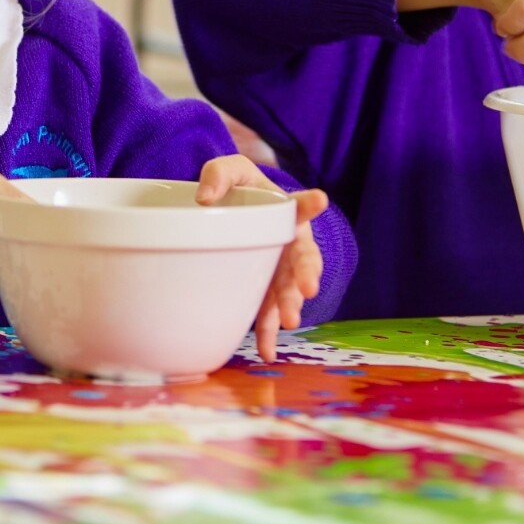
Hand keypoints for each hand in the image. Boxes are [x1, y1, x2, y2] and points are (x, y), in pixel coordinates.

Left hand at [196, 155, 328, 362]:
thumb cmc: (240, 190)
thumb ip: (219, 175)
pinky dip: (268, 334)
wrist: (233, 214)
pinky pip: (267, 315)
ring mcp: (278, 272)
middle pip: (302, 260)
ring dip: (289, 306)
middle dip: (305, 275)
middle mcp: (288, 245)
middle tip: (307, 288)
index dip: (308, 205)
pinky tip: (267, 352)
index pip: (298, 207)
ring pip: (287, 291)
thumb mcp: (230, 171)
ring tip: (289, 321)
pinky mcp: (263, 292)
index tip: (319, 199)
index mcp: (285, 212)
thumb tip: (204, 199)